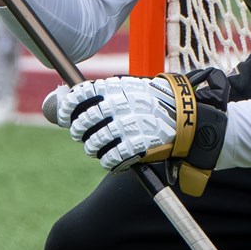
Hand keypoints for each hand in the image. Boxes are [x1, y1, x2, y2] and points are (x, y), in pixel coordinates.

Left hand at [43, 69, 228, 195]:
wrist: (187, 117)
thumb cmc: (156, 101)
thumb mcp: (132, 88)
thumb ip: (105, 93)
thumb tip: (70, 97)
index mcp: (116, 88)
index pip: (79, 96)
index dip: (66, 107)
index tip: (63, 115)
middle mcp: (118, 106)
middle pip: (82, 123)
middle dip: (78, 131)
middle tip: (81, 134)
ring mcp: (126, 127)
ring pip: (93, 144)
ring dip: (92, 148)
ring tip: (97, 147)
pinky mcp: (135, 147)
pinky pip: (109, 159)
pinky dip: (108, 161)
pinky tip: (112, 158)